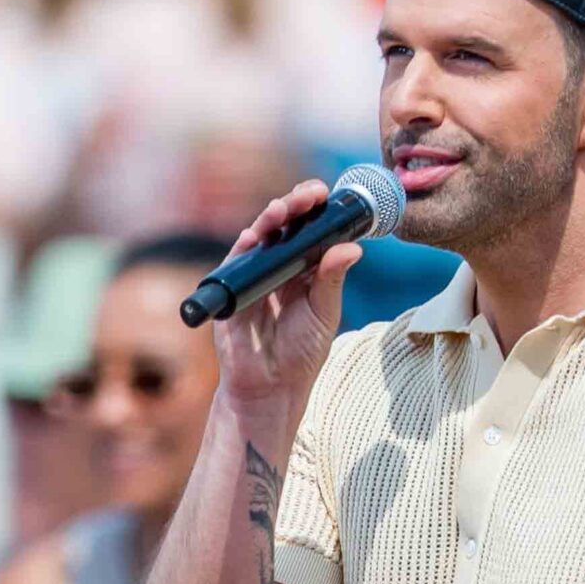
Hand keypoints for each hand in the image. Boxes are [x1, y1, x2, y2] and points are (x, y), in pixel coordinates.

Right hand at [213, 180, 360, 409]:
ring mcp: (253, 275)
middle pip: (284, 225)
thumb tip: (352, 247)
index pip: (309, 229)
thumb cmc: (301, 353)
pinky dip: (244, 246)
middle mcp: (277, 266)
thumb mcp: (324, 312)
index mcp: (303, 268)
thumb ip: (333, 279)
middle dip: (295, 205)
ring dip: (270, 218)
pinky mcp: (232, 289)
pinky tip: (254, 235)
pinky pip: (235, 262)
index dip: (316, 210)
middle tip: (310, 195)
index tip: (327, 195)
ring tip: (283, 208)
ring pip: (259, 237)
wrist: (272, 388)